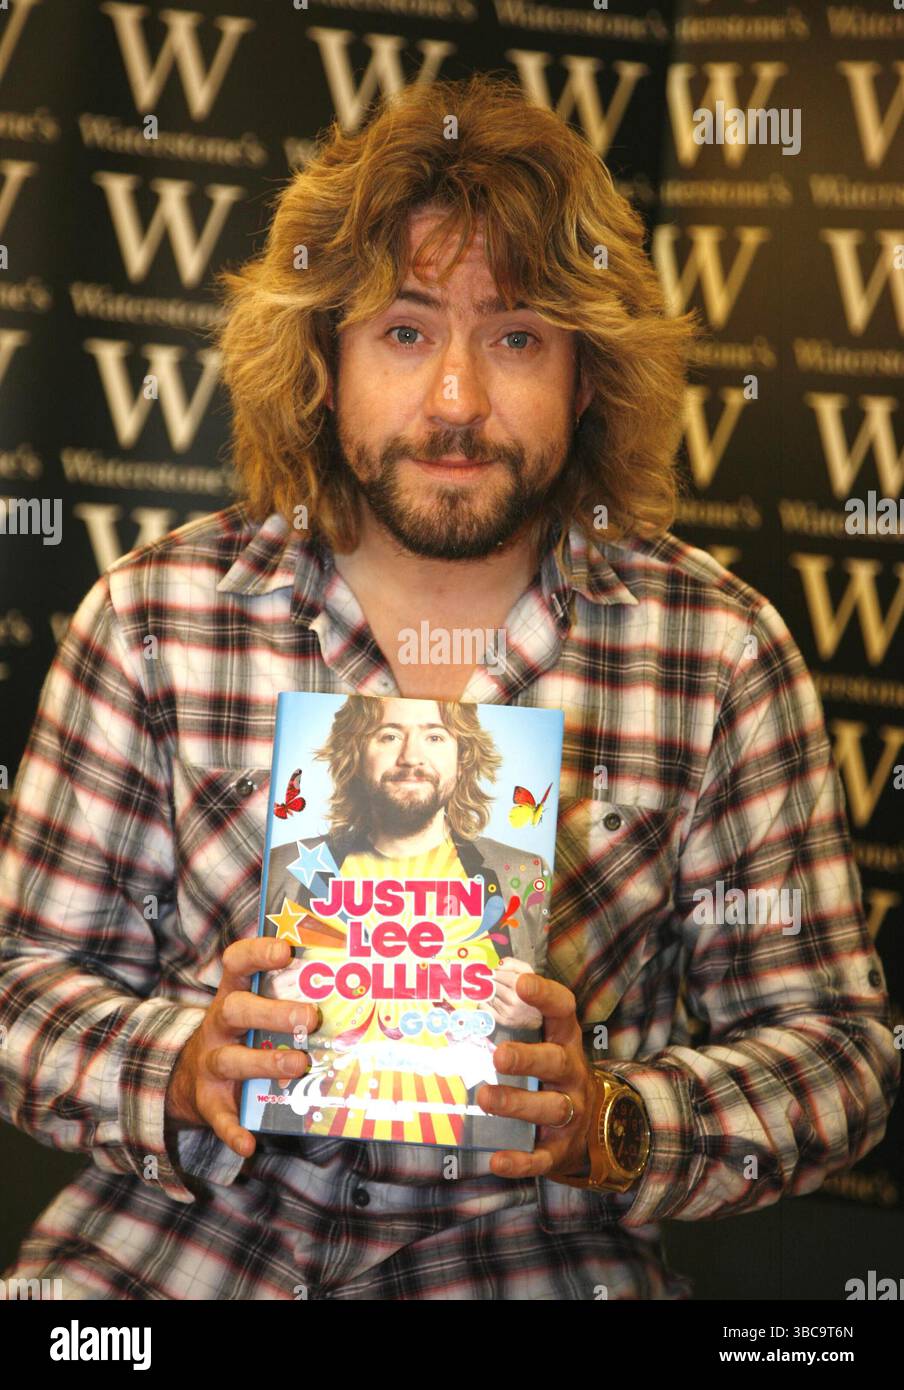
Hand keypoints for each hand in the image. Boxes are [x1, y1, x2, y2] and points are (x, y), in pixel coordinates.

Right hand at [165, 937, 320, 1160]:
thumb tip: (350, 983)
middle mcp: (218, 1026)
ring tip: (297, 1066)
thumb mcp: (255, 1008)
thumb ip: (289, 995)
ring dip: (264, 1063)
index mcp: (232, 996)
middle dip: (272, 1012)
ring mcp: (210, 1063)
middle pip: (237, 1010)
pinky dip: (233, 1130)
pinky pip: (219, 1116)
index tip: (285, 950)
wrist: (188, 1076)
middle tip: (310, 1016)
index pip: (237, 963)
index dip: (257, 954)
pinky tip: (249, 1143)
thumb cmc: (242, 1035)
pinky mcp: (208, 1100)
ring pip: (230, 1059)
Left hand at [476, 972, 596, 1180]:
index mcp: (565, 1041)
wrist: (592, 1128)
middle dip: (528, 1058)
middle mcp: (572, 1074)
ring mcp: (570, 1112)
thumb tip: (462, 991)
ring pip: (550, 1107)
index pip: (563, 1010)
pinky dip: (520, 1160)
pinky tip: (497, 1160)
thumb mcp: (544, 1044)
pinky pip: (542, 1157)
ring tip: (484, 1099)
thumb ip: (514, 1023)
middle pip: (556, 1062)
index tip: (522, 983)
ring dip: (517, 1103)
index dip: (546, 996)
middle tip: (499, 1057)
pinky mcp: (559, 1149)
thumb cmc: (550, 1074)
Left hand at [487, 958, 543, 1029]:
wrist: (539, 1014)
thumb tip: (496, 964)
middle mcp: (513, 999)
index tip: (485, 971)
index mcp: (519, 984)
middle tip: (481, 978)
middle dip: (486, 981)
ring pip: (487, 997)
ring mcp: (508, 1011)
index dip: (489, 972)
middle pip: (491, 986)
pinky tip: (486, 1000)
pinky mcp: (503, 1021)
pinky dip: (483, 1004)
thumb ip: (512, 963)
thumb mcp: (526, 971)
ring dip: (485, 992)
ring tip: (487, 989)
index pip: (497, 974)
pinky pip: (486, 1010)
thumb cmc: (530, 988)